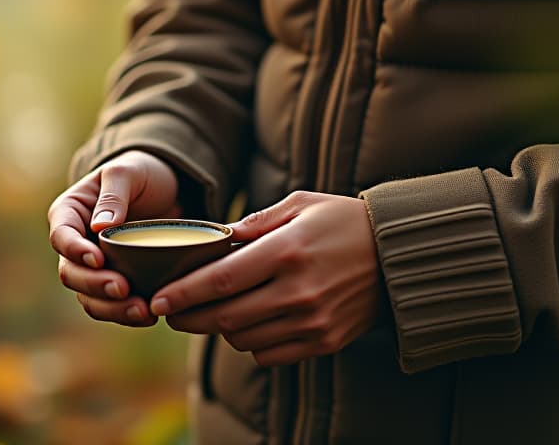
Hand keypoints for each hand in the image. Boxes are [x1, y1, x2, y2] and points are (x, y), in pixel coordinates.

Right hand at [48, 150, 181, 326]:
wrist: (169, 190)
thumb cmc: (141, 173)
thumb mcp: (128, 172)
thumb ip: (113, 194)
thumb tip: (99, 225)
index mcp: (69, 213)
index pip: (61, 236)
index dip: (75, 251)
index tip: (98, 258)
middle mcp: (76, 243)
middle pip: (71, 273)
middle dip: (95, 284)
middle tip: (124, 289)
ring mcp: (93, 266)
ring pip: (88, 297)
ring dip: (111, 308)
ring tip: (142, 311)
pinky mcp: (114, 281)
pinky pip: (110, 305)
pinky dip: (125, 314)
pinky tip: (149, 315)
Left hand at [149, 191, 380, 365]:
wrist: (400, 256)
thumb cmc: (345, 222)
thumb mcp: (301, 204)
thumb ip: (256, 221)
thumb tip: (217, 237)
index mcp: (287, 252)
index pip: (220, 280)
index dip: (183, 294)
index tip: (158, 301)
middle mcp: (297, 291)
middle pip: (224, 316)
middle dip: (188, 318)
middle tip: (168, 313)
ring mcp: (312, 321)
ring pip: (243, 338)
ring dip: (219, 329)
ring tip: (209, 313)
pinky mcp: (324, 342)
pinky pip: (269, 353)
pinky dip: (250, 343)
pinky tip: (249, 323)